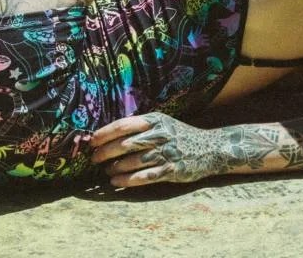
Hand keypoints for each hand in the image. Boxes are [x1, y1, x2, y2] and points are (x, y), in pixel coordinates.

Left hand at [90, 112, 209, 187]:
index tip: (92, 140)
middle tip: (94, 158)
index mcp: (154, 119)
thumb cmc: (179, 135)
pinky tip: (116, 182)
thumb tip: (112, 131)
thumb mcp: (162, 122)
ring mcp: (166, 153)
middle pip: (126, 143)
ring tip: (105, 171)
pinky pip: (145, 177)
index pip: (124, 125)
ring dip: (116, 167)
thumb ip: (141, 125)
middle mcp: (159, 134)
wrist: (210, 148)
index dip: (106, 133)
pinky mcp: (172, 170)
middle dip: (107, 151)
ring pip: (134, 161)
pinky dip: (128, 180)